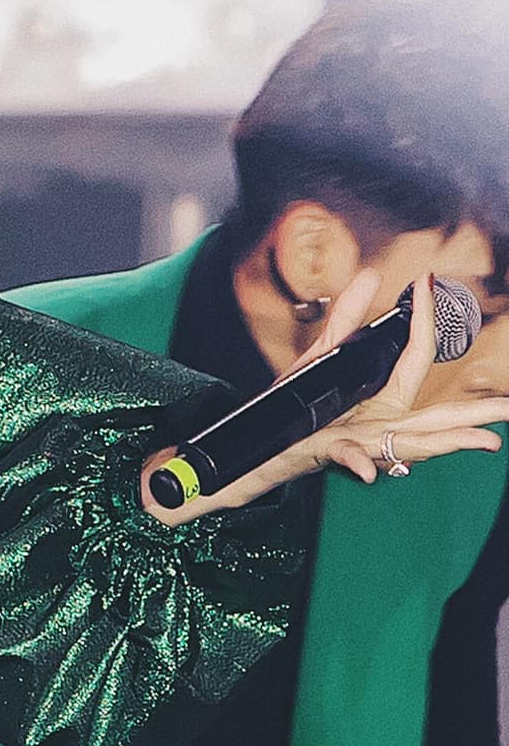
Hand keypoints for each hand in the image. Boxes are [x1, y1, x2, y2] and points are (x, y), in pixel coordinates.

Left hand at [144, 269, 508, 524]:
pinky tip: (370, 469)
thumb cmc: (299, 407)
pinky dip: (359, 463)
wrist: (261, 448)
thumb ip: (346, 319)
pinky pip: (347, 459)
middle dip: (475, 414)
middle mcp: (382, 425)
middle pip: (436, 418)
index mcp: (385, 400)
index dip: (424, 320)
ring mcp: (360, 443)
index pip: (415, 357)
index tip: (429, 282)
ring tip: (485, 442)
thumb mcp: (322, 357)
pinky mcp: (328, 454)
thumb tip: (372, 276)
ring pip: (410, 444)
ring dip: (446, 443)